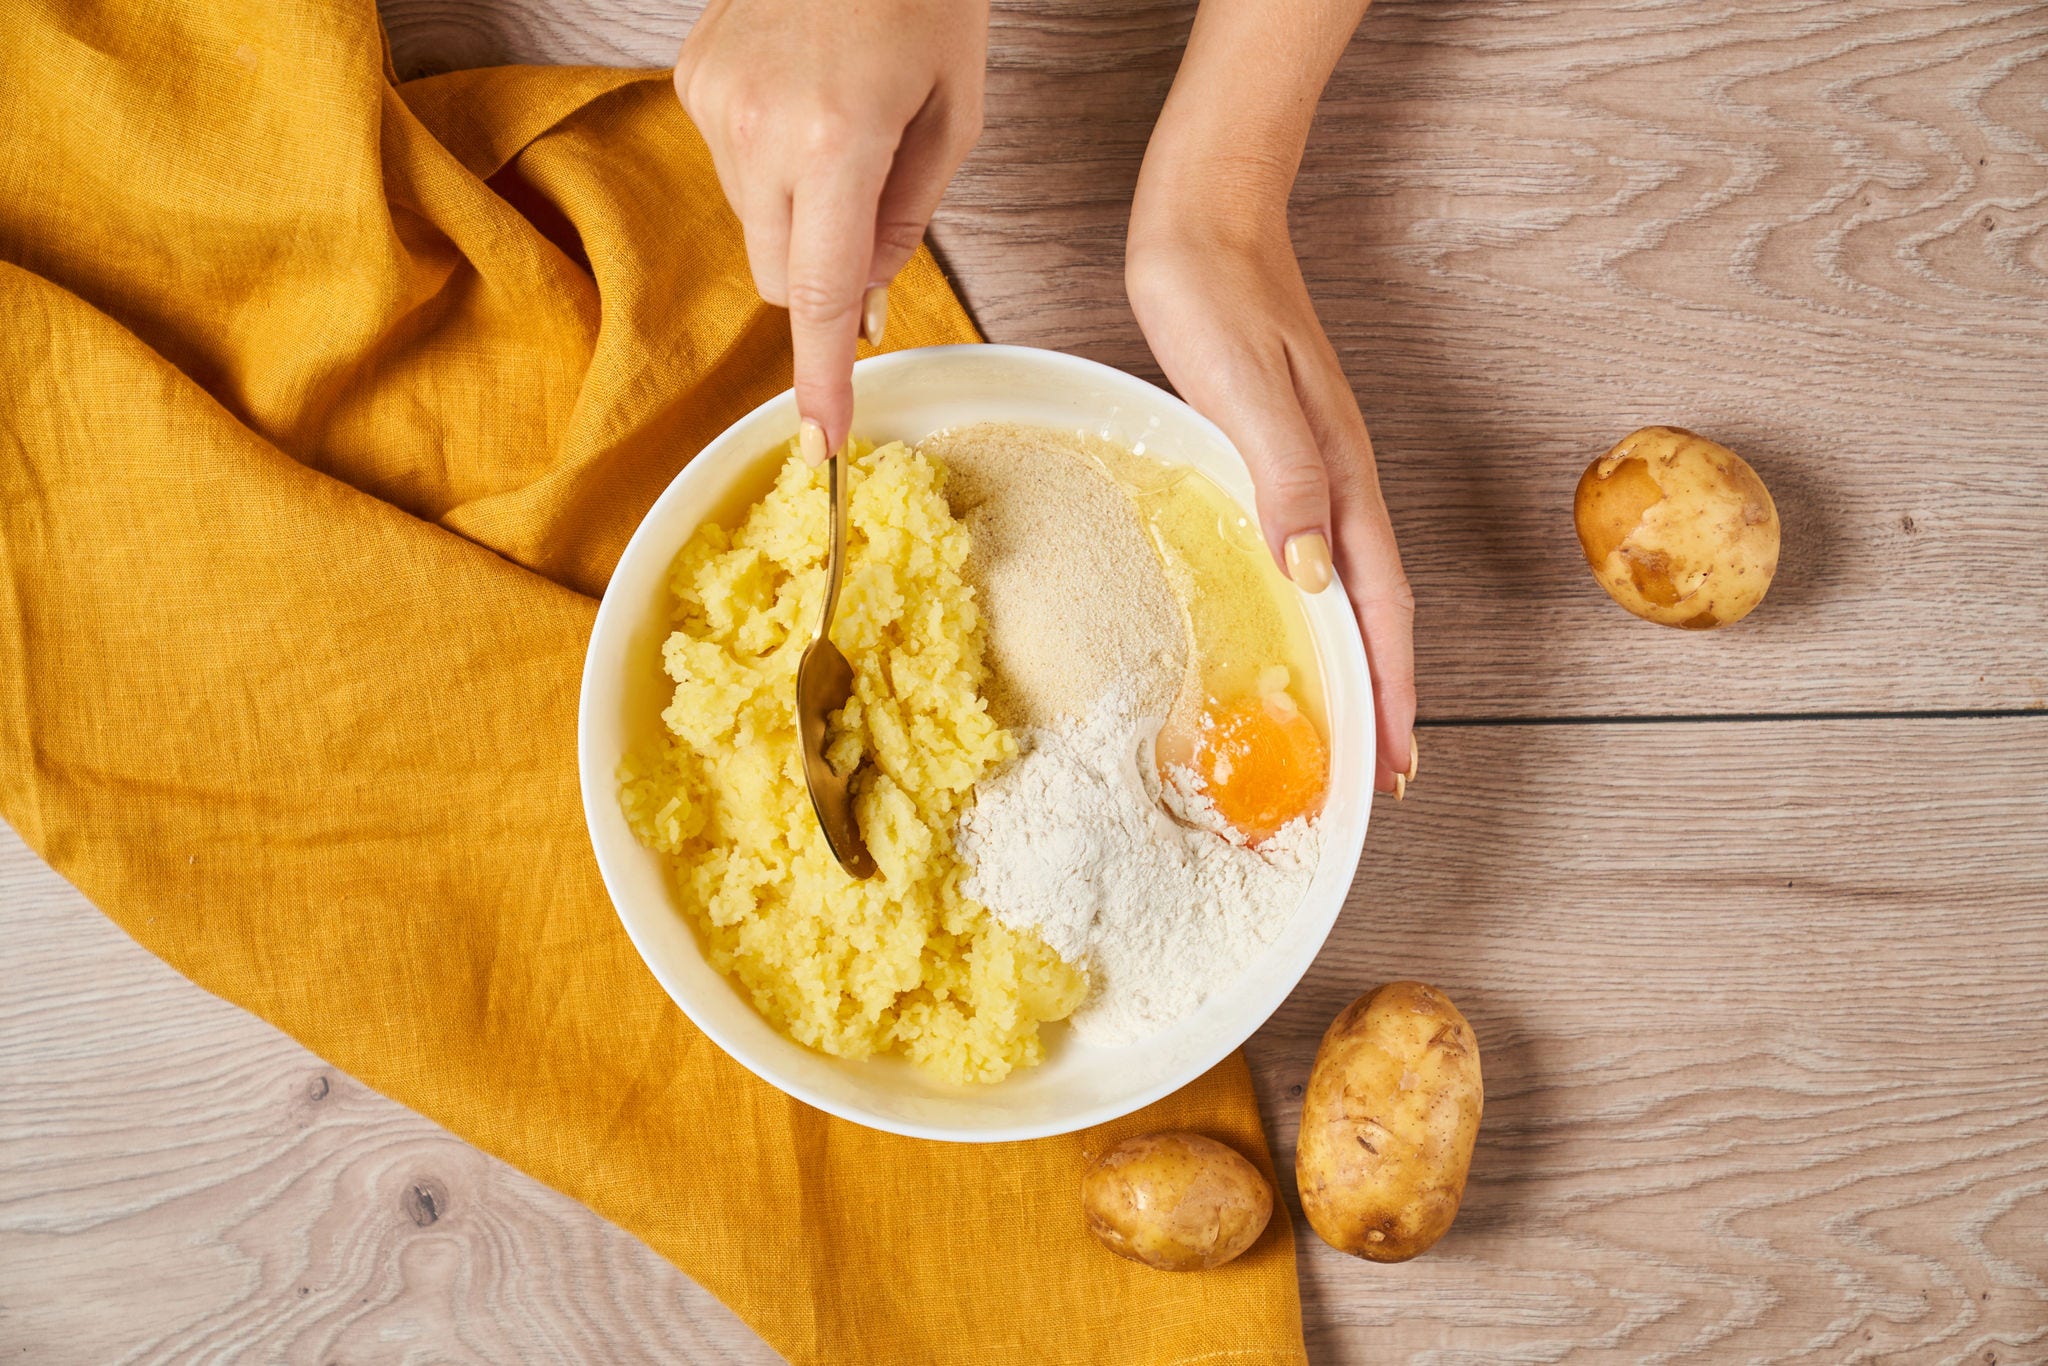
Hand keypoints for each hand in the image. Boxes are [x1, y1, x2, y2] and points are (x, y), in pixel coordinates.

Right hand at [675, 0, 987, 463]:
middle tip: (873, 202)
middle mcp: (757, 127)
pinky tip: (804, 97)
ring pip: (752, 223)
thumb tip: (854, 304)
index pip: (814, 295)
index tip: (819, 441)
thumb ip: (903, 224)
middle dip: (820, 272)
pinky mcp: (690, 78)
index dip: (818, 377)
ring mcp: (712, 100)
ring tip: (841, 122)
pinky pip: (730, 166)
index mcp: (836, 141)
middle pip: (776, 274)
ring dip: (797, 208)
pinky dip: (770, 160)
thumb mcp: (953, 118)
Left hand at [1127, 204, 1417, 796]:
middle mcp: (1338, 479)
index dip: (1389, 685)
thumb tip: (1314, 576)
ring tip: (1353, 721)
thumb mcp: (1245, 388)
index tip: (1395, 761)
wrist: (1206, 223)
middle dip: (1386, 691)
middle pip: (1378, 607)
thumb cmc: (1217, 297)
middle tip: (1383, 772)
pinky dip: (1322, 606)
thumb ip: (1285, 477)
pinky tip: (1299, 621)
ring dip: (1358, 656)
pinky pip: (1316, 551)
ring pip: (1352, 584)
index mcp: (1339, 472)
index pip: (1379, 603)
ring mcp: (1315, 466)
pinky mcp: (1281, 453)